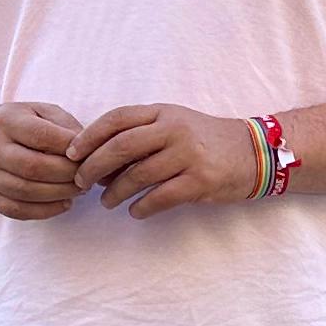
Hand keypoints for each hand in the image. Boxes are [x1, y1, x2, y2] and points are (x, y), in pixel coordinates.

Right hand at [0, 101, 92, 221]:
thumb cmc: (16, 124)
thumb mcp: (38, 111)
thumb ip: (63, 124)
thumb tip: (86, 147)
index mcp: (6, 121)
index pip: (41, 135)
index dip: (69, 147)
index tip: (88, 153)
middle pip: (33, 166)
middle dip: (67, 174)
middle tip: (87, 175)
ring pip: (25, 191)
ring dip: (60, 194)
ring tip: (79, 189)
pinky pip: (16, 210)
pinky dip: (45, 211)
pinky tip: (64, 204)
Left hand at [71, 103, 262, 216]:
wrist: (254, 153)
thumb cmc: (206, 140)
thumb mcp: (175, 124)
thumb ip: (141, 134)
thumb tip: (98, 159)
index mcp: (163, 113)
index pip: (117, 119)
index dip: (89, 136)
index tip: (72, 154)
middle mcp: (174, 130)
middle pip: (121, 147)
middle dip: (94, 167)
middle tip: (81, 183)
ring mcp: (189, 155)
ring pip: (138, 176)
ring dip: (115, 193)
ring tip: (107, 203)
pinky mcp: (200, 181)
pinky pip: (161, 197)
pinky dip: (142, 207)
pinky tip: (135, 212)